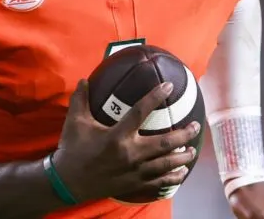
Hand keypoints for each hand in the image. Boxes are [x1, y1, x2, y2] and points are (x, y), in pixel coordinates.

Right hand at [51, 79, 201, 202]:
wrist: (68, 181)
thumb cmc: (72, 149)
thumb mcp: (74, 122)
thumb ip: (80, 99)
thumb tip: (83, 79)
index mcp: (117, 135)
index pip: (141, 111)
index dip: (155, 97)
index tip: (169, 86)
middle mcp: (130, 153)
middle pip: (164, 143)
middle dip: (183, 134)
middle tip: (195, 126)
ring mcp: (134, 171)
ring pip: (165, 164)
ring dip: (182, 157)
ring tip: (193, 150)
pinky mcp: (133, 184)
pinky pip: (158, 182)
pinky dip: (172, 178)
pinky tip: (181, 173)